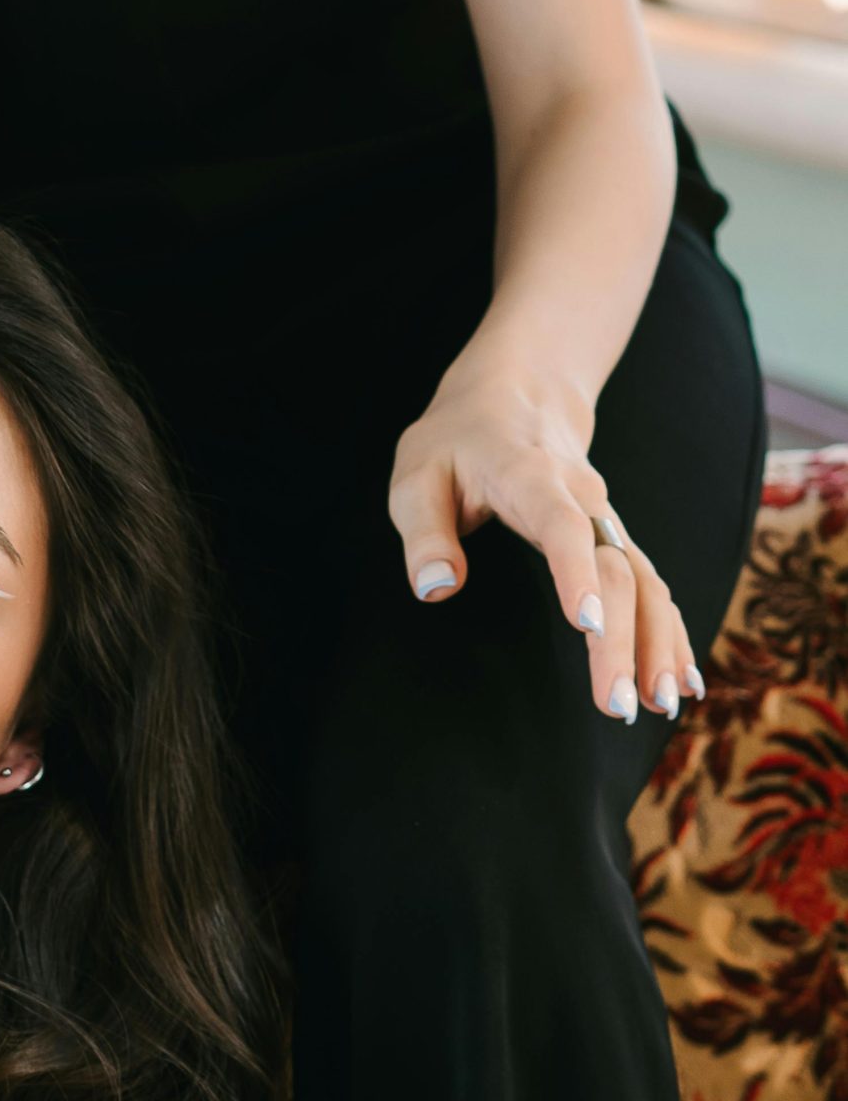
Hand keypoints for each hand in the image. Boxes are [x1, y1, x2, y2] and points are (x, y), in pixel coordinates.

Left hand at [387, 359, 706, 722]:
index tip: (587, 625)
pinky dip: (672, 632)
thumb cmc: (457, 441)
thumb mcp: (417, 472)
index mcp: (527, 475)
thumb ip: (424, 530)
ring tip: (660, 706)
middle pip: (613, 566)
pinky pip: (654, 587)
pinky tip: (683, 683)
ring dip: (658, 643)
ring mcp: (607, 519)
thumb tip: (435, 589)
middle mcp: (581, 498)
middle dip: (622, 638)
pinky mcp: (618, 540)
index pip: (560, 522)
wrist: (518, 393)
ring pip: (645, 580)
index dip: (576, 571)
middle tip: (616, 704)